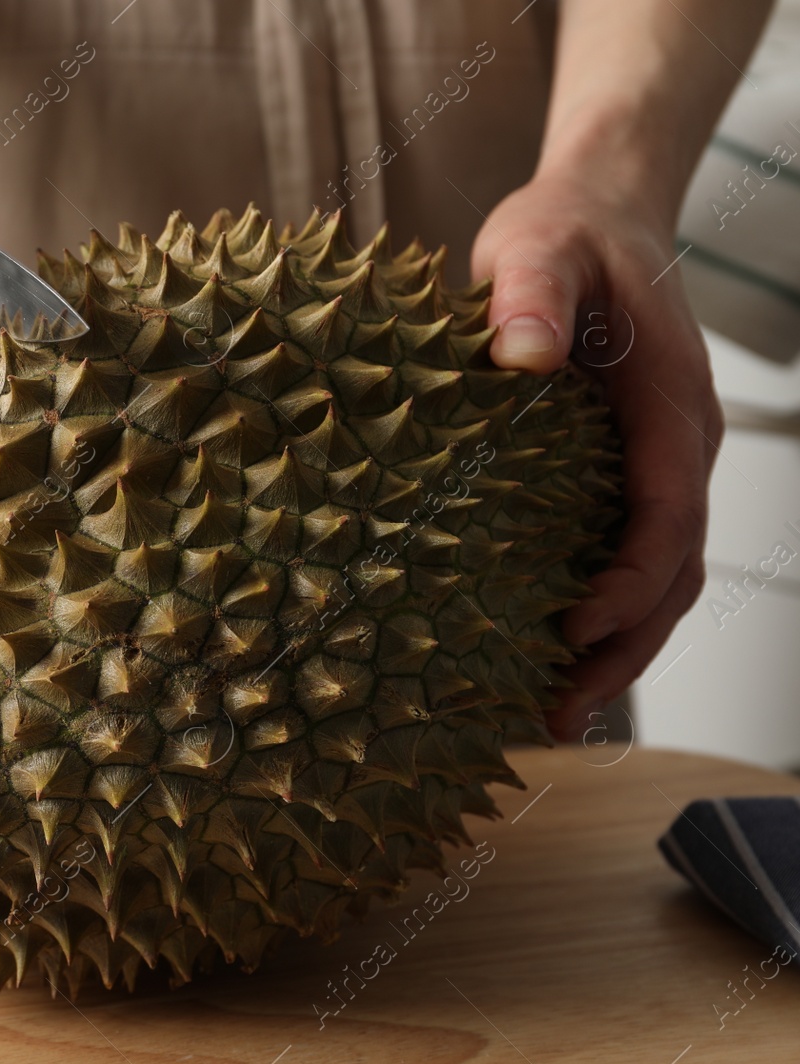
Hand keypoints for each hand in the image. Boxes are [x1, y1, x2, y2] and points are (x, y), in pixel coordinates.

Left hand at [472, 173, 722, 740]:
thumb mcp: (538, 247)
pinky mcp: (624, 471)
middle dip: (624, 650)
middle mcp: (677, 448)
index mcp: (670, 408)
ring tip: (551, 712)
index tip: (568, 631)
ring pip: (658, 578)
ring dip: (615, 648)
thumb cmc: (565, 234)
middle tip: (557, 714)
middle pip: (672, 574)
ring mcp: (657, 464)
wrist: (597, 214)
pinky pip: (625, 553)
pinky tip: (541, 647)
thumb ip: (529, 295)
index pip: (668, 519)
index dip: (627, 585)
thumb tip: (520, 358)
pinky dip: (597, 609)